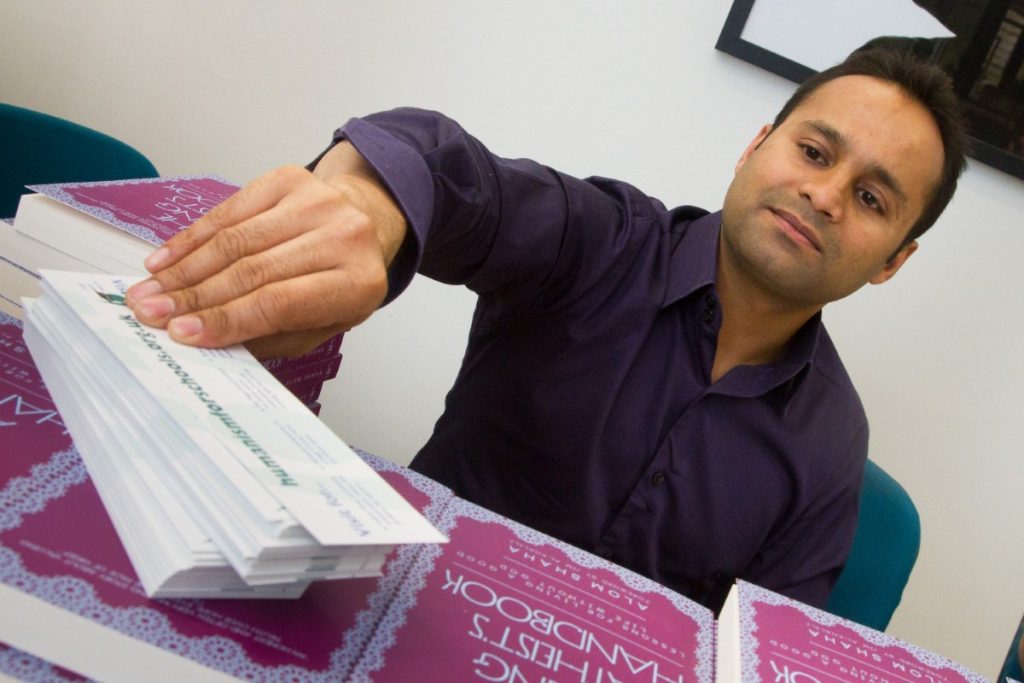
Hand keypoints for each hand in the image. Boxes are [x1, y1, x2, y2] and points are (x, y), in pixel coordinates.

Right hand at [125, 144, 406, 357]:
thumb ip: (271, 335)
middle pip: (252, 270)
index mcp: (357, 282)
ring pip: (234, 239)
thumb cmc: (341, 282)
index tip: (180, 333)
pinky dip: (191, 238)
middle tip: (150, 314)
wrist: (364, 222)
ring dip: (183, 269)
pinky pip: (229, 211)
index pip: (279, 303)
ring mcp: (317, 201)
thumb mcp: (321, 324)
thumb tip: (206, 340)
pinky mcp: (289, 179)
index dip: (225, 318)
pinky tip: (165, 259)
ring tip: (149, 292)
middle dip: (193, 297)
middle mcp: (343, 236)